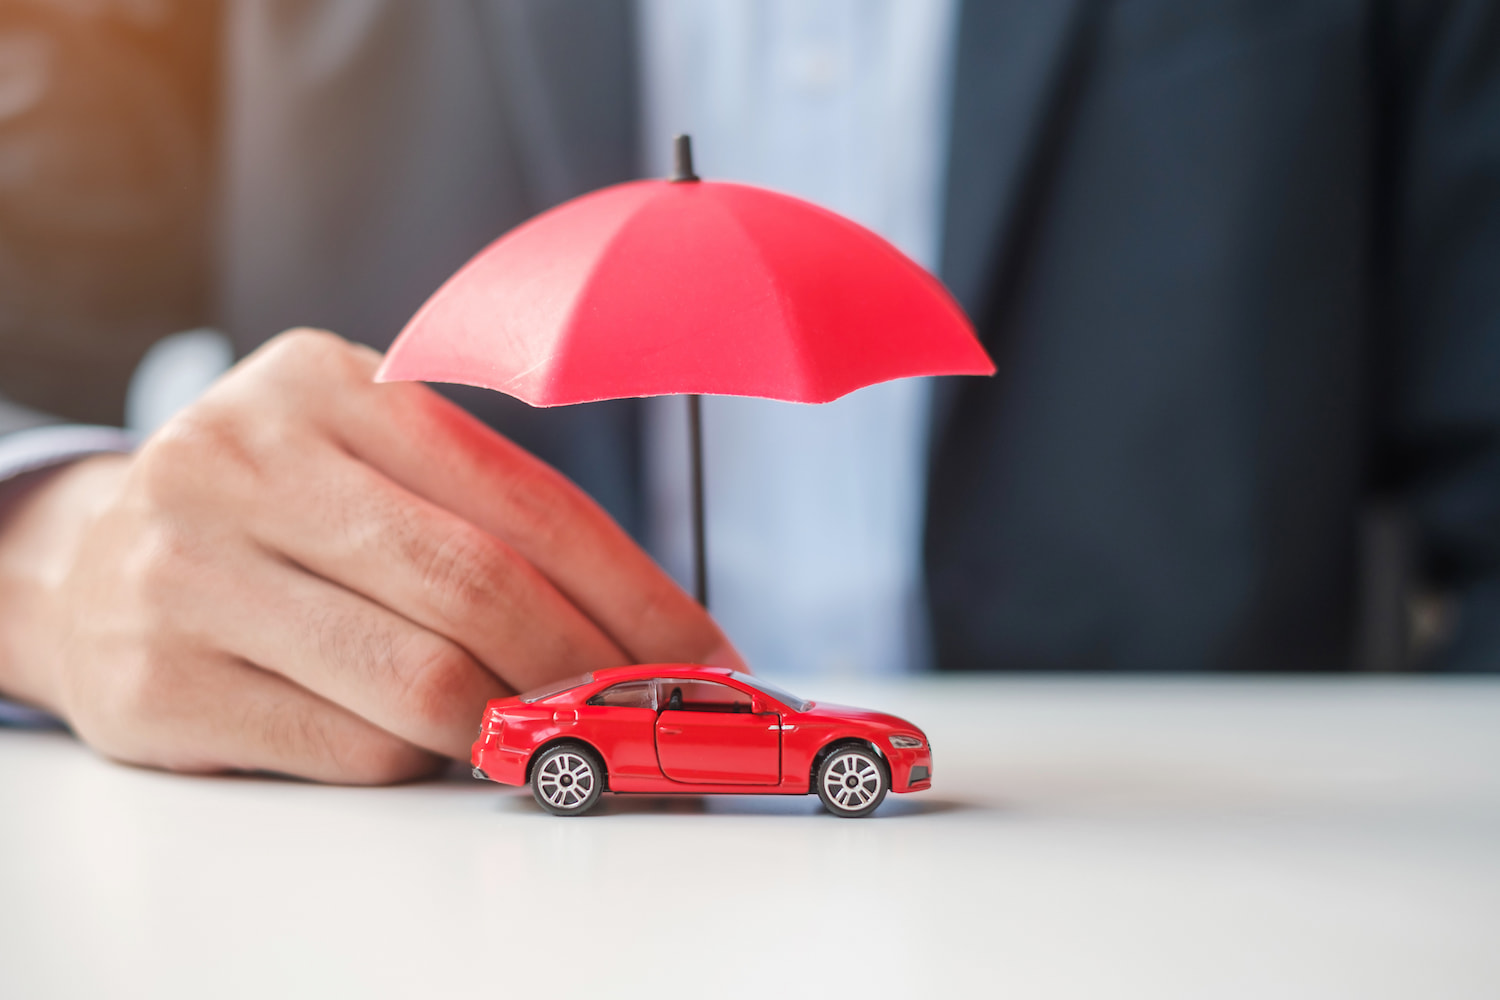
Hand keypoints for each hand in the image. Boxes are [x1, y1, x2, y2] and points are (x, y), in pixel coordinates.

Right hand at [0, 329, 740, 782]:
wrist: (82, 556)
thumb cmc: (271, 509)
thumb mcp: (361, 454)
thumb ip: (480, 508)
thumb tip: (636, 623)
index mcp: (327, 385)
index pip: (523, 496)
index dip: (633, 587)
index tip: (699, 652)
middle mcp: (246, 463)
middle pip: (479, 588)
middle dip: (590, 668)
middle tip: (641, 714)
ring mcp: (188, 572)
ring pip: (423, 680)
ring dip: (512, 724)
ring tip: (542, 730)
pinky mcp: (158, 683)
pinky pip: (352, 749)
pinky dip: (421, 759)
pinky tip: (431, 743)